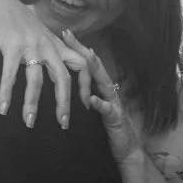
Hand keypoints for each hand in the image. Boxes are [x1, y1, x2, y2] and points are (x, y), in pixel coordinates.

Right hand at [0, 0, 91, 128]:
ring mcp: (30, 46)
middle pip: (64, 79)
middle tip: (63, 124)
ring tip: (29, 123)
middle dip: (64, 104)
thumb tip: (54, 65)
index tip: (84, 104)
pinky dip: (6, 93)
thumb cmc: (15, 19)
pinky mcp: (11, 46)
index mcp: (56, 44)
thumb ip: (48, 48)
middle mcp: (47, 46)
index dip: (85, 86)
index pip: (82, 65)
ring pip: (36, 81)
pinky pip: (10, 75)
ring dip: (32, 104)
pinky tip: (3, 109)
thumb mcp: (39, 32)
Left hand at [61, 29, 140, 161]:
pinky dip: (101, 104)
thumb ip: (79, 96)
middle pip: (94, 66)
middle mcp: (107, 90)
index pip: (86, 64)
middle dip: (82, 50)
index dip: (76, 48)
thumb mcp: (87, 110)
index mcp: (99, 87)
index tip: (63, 33)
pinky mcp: (116, 119)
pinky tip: (94, 99)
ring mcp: (114, 103)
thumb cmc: (102, 129)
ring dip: (95, 69)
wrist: (124, 149)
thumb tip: (58, 85)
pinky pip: (109, 110)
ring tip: (87, 56)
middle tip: (68, 35)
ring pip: (104, 82)